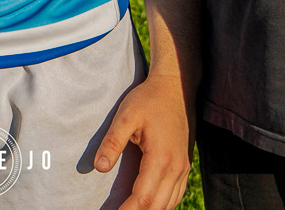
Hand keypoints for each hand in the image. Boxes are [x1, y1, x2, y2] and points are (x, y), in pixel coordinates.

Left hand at [93, 75, 191, 209]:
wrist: (176, 87)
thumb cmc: (149, 100)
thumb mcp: (125, 116)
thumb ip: (112, 142)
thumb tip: (98, 167)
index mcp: (160, 158)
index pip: (143, 198)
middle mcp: (176, 167)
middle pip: (157, 206)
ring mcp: (183, 168)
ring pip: (169, 204)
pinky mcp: (185, 165)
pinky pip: (176, 195)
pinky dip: (163, 205)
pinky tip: (151, 205)